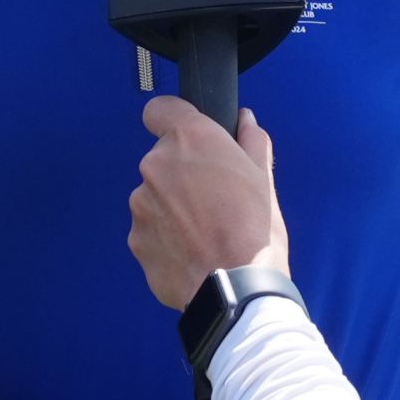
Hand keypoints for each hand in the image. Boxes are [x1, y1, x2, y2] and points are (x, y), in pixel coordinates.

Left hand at [128, 98, 285, 309]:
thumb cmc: (253, 233)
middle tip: (213, 198)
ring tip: (205, 231)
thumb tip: (245, 121)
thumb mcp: (263, 179)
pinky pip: (150, 230)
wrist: (236, 290)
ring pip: (154, 197)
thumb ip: (251, 141)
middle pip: (161, 159)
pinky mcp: (136, 239)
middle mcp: (156, 166)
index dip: (172, 119)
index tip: (186, 133)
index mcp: (189, 140)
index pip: (159, 109)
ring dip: (172, 208)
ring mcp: (141, 204)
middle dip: (181, 173)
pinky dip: (166, 238)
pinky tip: (193, 251)